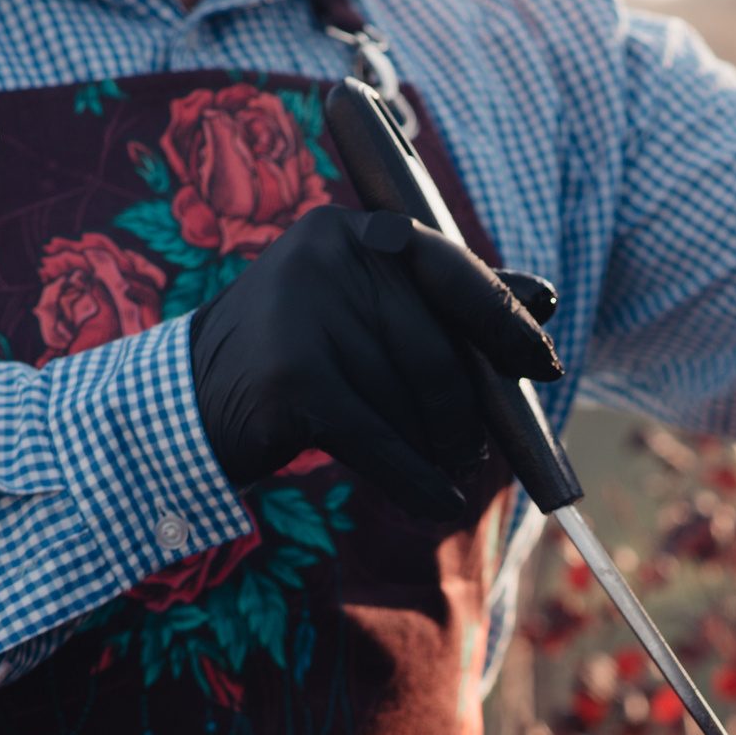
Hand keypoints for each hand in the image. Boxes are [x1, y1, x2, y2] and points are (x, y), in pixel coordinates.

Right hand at [188, 205, 562, 515]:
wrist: (192, 407)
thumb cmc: (301, 363)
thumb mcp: (369, 317)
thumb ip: (449, 303)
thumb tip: (543, 297)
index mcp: (353, 231)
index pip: (452, 271)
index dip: (503, 323)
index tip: (542, 366)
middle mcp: (326, 255)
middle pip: (436, 351)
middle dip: (464, 413)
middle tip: (471, 452)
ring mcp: (302, 312)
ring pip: (410, 401)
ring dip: (431, 450)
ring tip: (434, 469)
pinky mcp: (291, 377)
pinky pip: (382, 440)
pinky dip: (416, 480)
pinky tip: (438, 503)